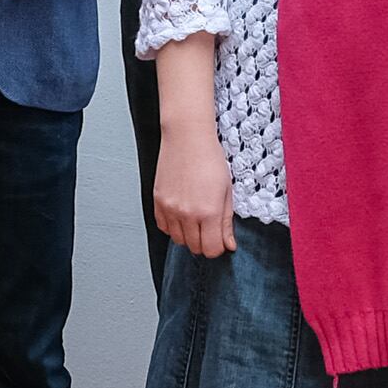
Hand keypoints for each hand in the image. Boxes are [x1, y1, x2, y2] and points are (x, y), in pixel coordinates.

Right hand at [153, 127, 234, 260]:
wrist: (186, 137)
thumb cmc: (209, 159)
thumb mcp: (226, 191)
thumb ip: (226, 222)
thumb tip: (229, 245)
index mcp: (209, 212)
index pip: (211, 250)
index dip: (218, 248)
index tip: (220, 240)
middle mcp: (187, 214)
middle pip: (195, 248)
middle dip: (205, 243)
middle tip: (210, 229)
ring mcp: (169, 209)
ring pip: (178, 240)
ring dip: (188, 236)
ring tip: (196, 219)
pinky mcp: (157, 202)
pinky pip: (164, 228)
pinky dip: (173, 227)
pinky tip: (182, 214)